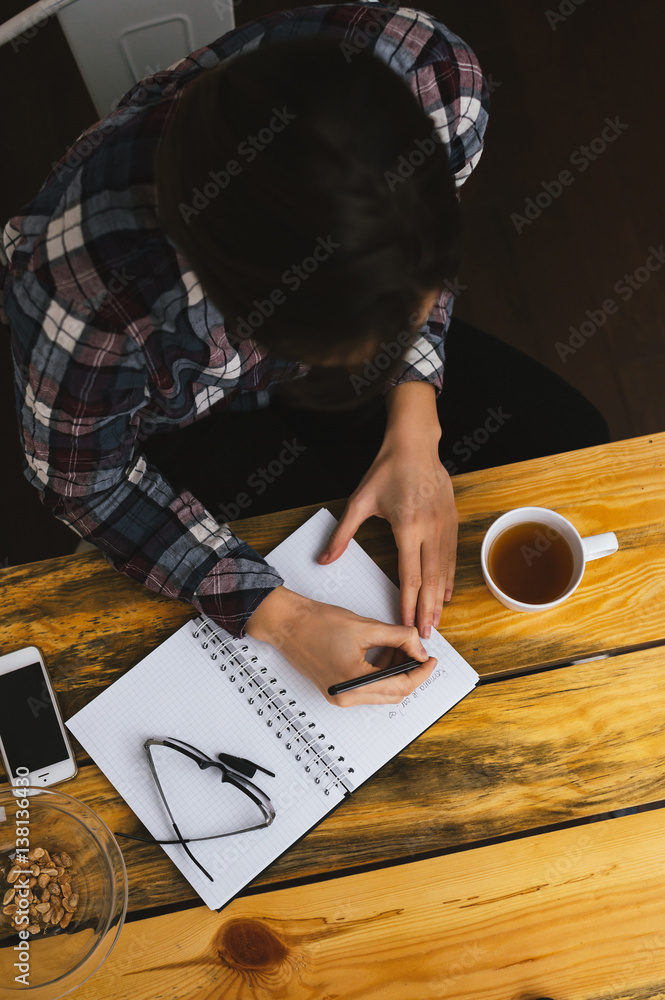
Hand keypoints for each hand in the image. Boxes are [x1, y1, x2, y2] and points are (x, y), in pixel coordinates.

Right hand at [245, 586, 435, 705]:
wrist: (288, 623)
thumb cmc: (318, 623)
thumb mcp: (366, 627)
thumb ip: (399, 637)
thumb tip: (420, 648)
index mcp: (354, 683)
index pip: (401, 686)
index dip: (421, 672)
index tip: (431, 659)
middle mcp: (347, 697)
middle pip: (393, 693)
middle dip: (411, 672)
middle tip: (419, 651)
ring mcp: (340, 696)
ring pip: (382, 690)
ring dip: (396, 670)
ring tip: (400, 645)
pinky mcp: (337, 690)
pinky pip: (369, 686)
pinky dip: (382, 671)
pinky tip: (384, 651)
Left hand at [318, 382, 457, 637]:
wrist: (415, 445)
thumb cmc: (386, 471)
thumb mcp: (358, 501)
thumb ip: (342, 534)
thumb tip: (324, 559)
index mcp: (407, 527)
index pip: (409, 575)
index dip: (410, 603)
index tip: (409, 624)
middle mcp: (430, 529)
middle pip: (430, 579)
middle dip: (428, 609)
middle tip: (427, 634)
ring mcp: (444, 525)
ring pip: (444, 569)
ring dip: (440, 597)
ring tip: (437, 620)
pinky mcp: (452, 520)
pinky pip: (452, 555)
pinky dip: (449, 576)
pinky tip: (446, 592)